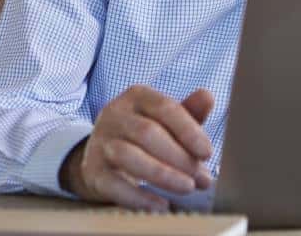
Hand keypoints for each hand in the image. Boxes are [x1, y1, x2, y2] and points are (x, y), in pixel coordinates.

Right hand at [61, 86, 214, 209]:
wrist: (101, 154)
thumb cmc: (143, 134)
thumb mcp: (165, 119)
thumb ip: (189, 111)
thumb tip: (208, 97)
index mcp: (137, 96)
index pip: (165, 107)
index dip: (188, 130)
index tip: (207, 152)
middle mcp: (115, 114)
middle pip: (148, 133)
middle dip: (178, 156)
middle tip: (200, 176)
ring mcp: (101, 142)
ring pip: (130, 156)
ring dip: (163, 175)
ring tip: (187, 187)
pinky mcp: (92, 171)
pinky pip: (115, 185)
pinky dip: (139, 197)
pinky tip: (161, 205)